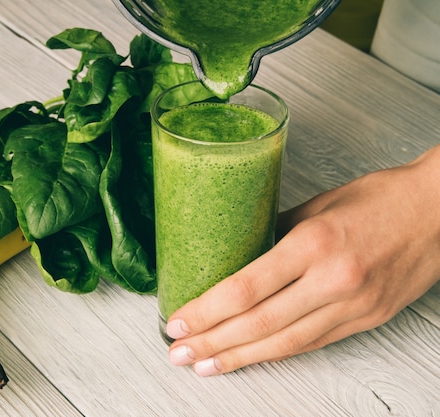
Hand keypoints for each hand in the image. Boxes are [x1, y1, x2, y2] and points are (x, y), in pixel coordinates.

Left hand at [165, 145, 439, 375]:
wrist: (439, 211)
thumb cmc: (380, 197)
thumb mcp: (318, 204)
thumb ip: (275, 232)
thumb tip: (241, 254)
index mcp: (314, 243)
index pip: (246, 288)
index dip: (207, 311)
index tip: (179, 323)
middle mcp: (333, 280)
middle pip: (259, 323)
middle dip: (213, 342)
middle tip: (179, 353)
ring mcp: (353, 306)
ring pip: (285, 343)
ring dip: (240, 358)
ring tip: (205, 365)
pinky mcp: (368, 319)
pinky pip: (313, 343)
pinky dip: (277, 352)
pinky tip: (251, 357)